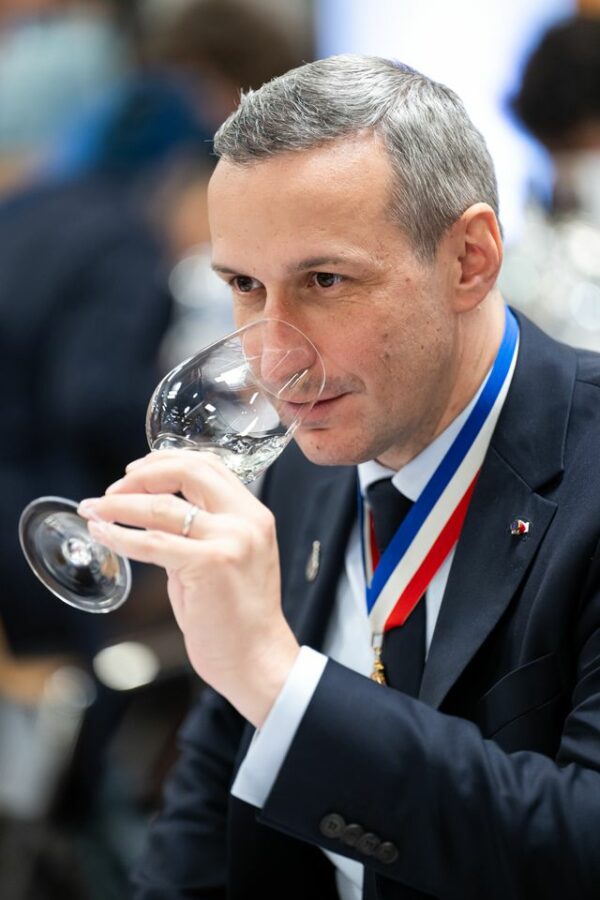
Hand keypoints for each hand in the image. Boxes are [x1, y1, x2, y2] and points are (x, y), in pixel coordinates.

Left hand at [78, 450, 299, 726]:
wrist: (258, 660)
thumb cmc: (238, 617)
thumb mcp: (224, 559)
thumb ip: (196, 533)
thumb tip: (150, 517)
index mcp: (253, 514)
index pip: (208, 465)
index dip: (166, 462)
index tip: (135, 472)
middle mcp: (246, 520)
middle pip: (189, 471)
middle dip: (143, 474)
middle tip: (113, 489)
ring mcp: (230, 541)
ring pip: (162, 507)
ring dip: (119, 505)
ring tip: (94, 509)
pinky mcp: (209, 565)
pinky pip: (153, 543)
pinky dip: (121, 536)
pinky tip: (103, 534)